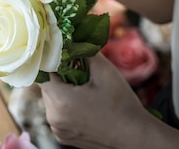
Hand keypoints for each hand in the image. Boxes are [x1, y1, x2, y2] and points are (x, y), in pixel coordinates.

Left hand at [38, 54, 153, 148]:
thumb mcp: (105, 72)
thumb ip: (84, 52)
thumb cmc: (122, 105)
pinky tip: (85, 105)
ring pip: (51, 101)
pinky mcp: (63, 136)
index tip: (62, 55)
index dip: (51, 62)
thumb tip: (71, 41)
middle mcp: (54, 117)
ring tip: (84, 90)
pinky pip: (57, 114)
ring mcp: (57, 129)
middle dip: (60, 77)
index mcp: (61, 100)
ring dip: (62, 92)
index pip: (42, 73)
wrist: (136, 137)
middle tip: (78, 72)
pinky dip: (66, 107)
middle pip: (47, 87)